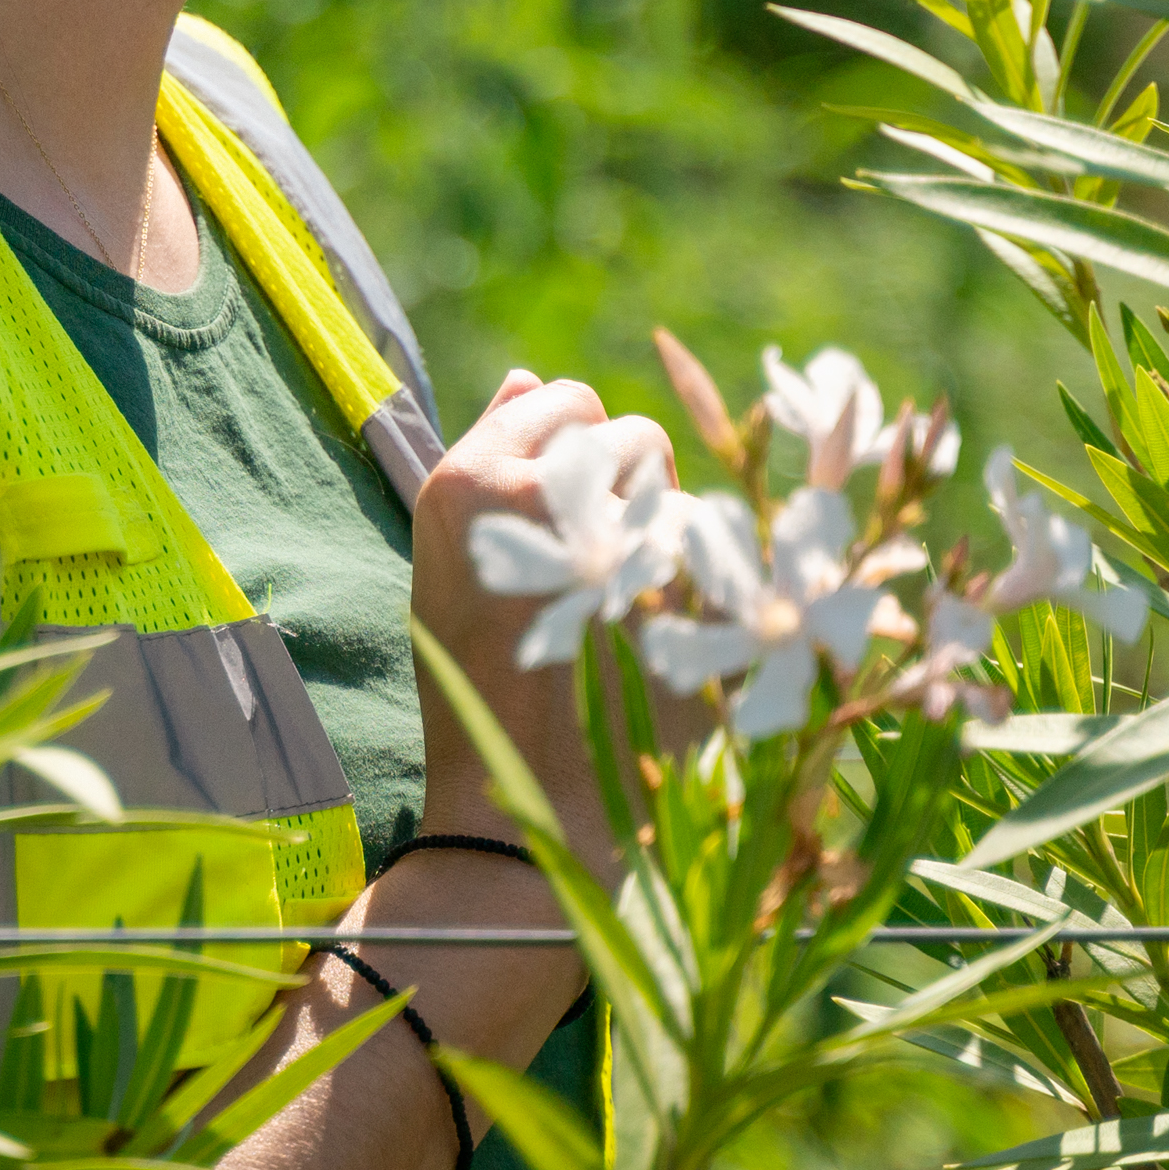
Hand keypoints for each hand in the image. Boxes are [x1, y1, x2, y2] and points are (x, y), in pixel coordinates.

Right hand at [404, 369, 663, 875]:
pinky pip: (718, 552)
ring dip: (673, 529)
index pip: (563, 400)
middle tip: (603, 564)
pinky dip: (710, 584)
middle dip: (632, 487)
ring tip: (633, 598)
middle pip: (631, 436)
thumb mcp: (450, 562)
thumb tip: (527, 377)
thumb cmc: (482, 678)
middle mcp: (540, 497)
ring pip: (682, 487)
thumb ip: (492, 463)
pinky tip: (670, 634)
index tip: (568, 510)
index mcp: (468, 481)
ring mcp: (620, 543)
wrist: (532, 792)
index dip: (577, 450)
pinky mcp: (684, 593)